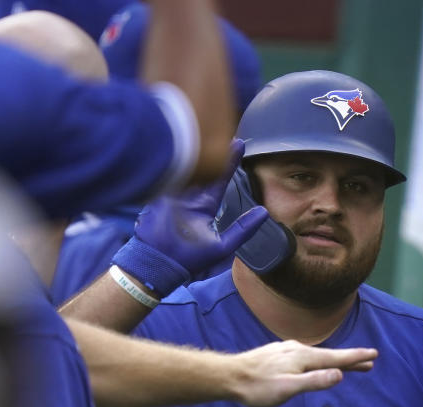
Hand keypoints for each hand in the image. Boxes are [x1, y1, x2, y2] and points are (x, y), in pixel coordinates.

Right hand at [111, 139, 267, 296]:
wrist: (157, 264)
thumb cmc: (189, 259)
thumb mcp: (223, 245)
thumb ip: (243, 230)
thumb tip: (265, 212)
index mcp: (203, 207)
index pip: (220, 180)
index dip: (230, 162)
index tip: (240, 143)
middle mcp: (188, 197)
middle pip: (203, 168)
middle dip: (213, 149)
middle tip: (225, 127)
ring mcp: (172, 194)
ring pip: (185, 167)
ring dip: (193, 149)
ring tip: (204, 126)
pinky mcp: (157, 194)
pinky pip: (167, 173)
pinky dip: (173, 159)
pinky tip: (181, 139)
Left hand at [230, 341, 377, 406]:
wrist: (229, 376)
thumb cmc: (258, 387)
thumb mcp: (288, 389)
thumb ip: (314, 382)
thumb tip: (340, 375)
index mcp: (304, 358)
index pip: (336, 358)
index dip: (356, 358)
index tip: (374, 355)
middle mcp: (297, 349)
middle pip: (330, 355)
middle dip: (350, 359)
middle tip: (370, 361)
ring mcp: (286, 350)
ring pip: (317, 355)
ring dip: (334, 360)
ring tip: (346, 364)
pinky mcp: (278, 354)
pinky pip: (305, 356)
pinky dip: (318, 359)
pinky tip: (313, 363)